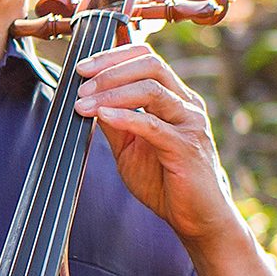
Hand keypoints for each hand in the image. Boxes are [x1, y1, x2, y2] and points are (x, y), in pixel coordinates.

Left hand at [72, 42, 243, 246]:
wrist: (196, 218)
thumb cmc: (165, 181)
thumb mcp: (129, 148)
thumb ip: (113, 123)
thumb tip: (87, 100)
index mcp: (174, 99)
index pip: (147, 59)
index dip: (113, 57)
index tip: (82, 68)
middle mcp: (186, 105)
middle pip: (151, 65)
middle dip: (110, 70)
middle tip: (80, 83)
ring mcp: (189, 124)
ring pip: (152, 89)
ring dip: (111, 91)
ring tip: (83, 103)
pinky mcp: (185, 148)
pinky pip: (153, 125)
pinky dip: (125, 116)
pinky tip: (101, 115)